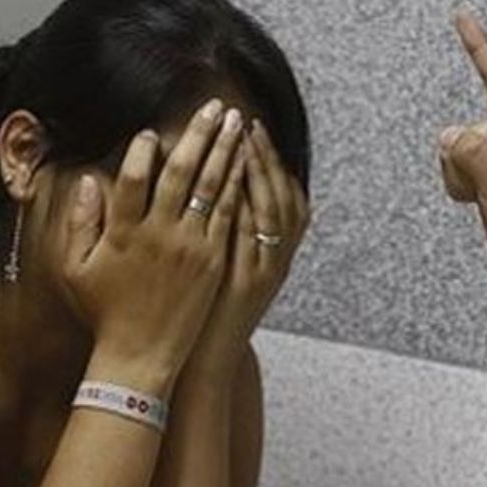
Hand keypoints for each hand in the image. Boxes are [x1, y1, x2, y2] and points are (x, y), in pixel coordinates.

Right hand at [61, 99, 247, 389]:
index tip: (150, 131)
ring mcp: (189, 247)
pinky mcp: (213, 261)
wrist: (139, 355)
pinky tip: (244, 162)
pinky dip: (236, 185)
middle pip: (180, 173)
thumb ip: (79, 222)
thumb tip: (88, 179)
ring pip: (210, 188)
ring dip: (223, 150)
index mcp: (123, 233)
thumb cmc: (103, 312)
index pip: (131, 179)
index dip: (140, 153)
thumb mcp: (75, 269)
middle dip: (197, 134)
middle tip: (212, 106)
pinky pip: (227, 215)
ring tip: (235, 121)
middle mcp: (158, 235)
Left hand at [183, 118, 308, 385]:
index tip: (257, 131)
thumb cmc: (203, 317)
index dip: (274, 163)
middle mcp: (275, 260)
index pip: (286, 198)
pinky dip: (245, 203)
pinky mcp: (244, 280)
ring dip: (258, 172)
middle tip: (249, 124)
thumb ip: (231, 235)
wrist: (201, 362)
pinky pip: (251, 233)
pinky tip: (231, 174)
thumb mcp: (228, 275)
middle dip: (266, 157)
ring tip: (241, 139)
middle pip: (281, 196)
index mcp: (273, 256)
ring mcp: (262, 270)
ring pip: (272, 210)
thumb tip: (225, 192)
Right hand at [438, 13, 486, 285]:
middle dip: (464, 159)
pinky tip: (483, 200)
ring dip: (463, 176)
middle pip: (463, 127)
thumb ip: (470, 153)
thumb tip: (448, 134)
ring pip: (456, 149)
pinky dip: (462, 185)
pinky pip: (457, 167)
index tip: (462, 16)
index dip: (477, 44)